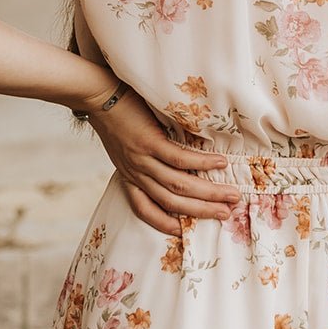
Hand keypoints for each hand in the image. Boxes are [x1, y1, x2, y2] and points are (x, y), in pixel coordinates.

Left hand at [86, 84, 241, 235]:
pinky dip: (202, 163)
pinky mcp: (149, 142)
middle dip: (201, 211)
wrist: (96, 96)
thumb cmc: (113, 117)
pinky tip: (220, 163)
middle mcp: (136, 173)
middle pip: (171, 202)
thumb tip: (174, 162)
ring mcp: (142, 159)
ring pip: (178, 184)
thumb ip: (143, 159)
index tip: (184, 232)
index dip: (163, 223)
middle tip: (226, 214)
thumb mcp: (123, 148)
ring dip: (207, 192)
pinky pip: (179, 158)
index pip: (144, 209)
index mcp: (129, 176)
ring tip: (231, 194)